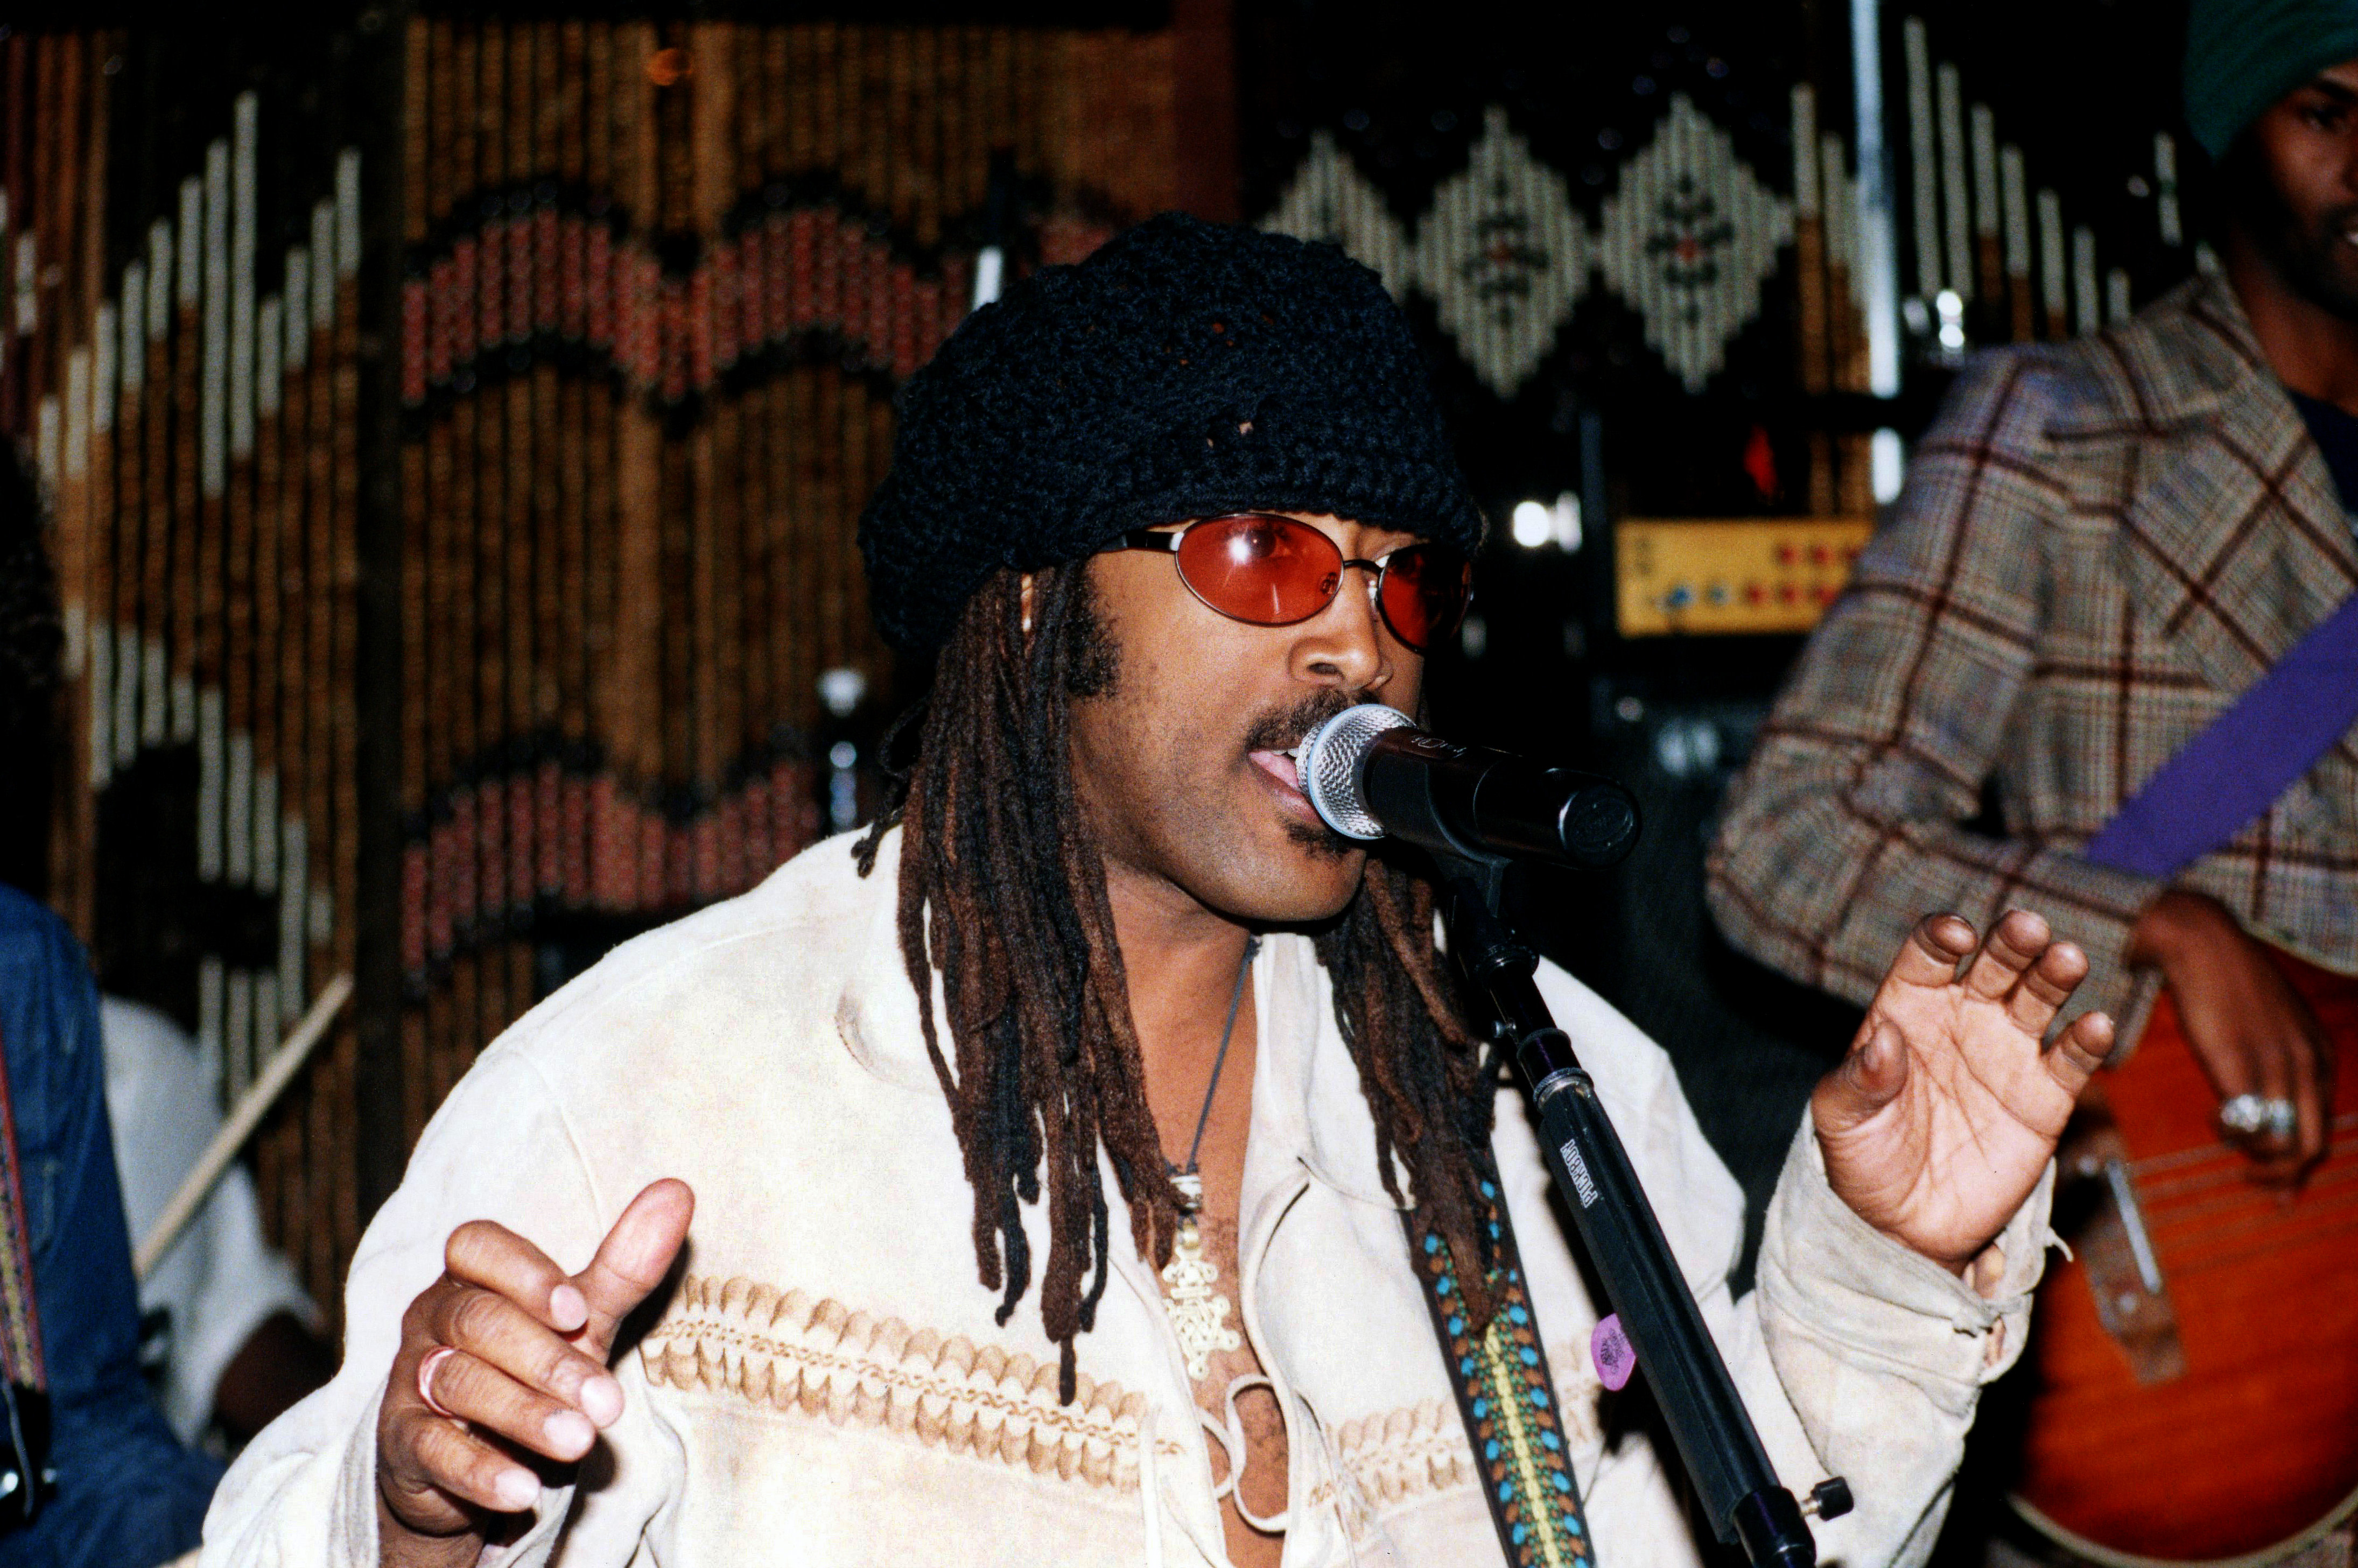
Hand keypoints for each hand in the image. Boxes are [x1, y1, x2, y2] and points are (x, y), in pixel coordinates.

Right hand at [375, 1180, 693, 1566]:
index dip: (524, 1274)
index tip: (577, 1310)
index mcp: (471, 1276)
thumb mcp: (581, 1320)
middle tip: (608, 1404)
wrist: (479, 1454)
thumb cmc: (534, 1366)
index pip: (476, 1247)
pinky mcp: (402, 1444)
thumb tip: (678, 1190)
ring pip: (458, 1384)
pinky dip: (479, 1471)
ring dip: (524, 1415)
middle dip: (547, 1362)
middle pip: (478, 1322)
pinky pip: (433, 1451)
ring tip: (579, 1442)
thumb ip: (623, 1264)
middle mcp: (432, 1319)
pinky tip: (523, 1490)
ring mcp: (411, 1381)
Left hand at [1815, 911, 2111, 1277]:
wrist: (1904, 1223)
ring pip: (2038, 997)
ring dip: (2054, 973)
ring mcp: (2007, 1053)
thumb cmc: (1862, 1159)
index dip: (1941, 938)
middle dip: (2011, 942)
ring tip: (2066, 958)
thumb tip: (1880, 1041)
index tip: (1955, 935)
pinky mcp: (2045, 1097)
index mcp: (1908, 1009)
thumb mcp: (1840, 1120)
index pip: (1928, 957)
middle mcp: (1963, 1019)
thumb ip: (1858, 1080)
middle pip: (1993, 964)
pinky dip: (2087, 1041)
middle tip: (2027, 928)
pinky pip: (2071, 1060)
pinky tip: (2096, 1026)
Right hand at [2129, 889, 2332, 1182]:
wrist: (2199, 940)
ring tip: (2233, 1153)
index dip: (2302, 1162)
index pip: (2322, 1126)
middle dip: (2286, 1177)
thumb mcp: (2269, 1023)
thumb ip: (2277, 1059)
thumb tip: (2262, 1099)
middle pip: (2312, 1145)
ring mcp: (2275, 1065)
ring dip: (2261, 1165)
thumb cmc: (2226, 979)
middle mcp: (2307, 1064)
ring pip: (2286, 1144)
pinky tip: (2217, 1123)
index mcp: (2318, 1054)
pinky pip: (2252, 1126)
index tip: (2280, 1183)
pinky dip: (2236, 1137)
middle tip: (2259, 1185)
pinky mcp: (2240, 1065)